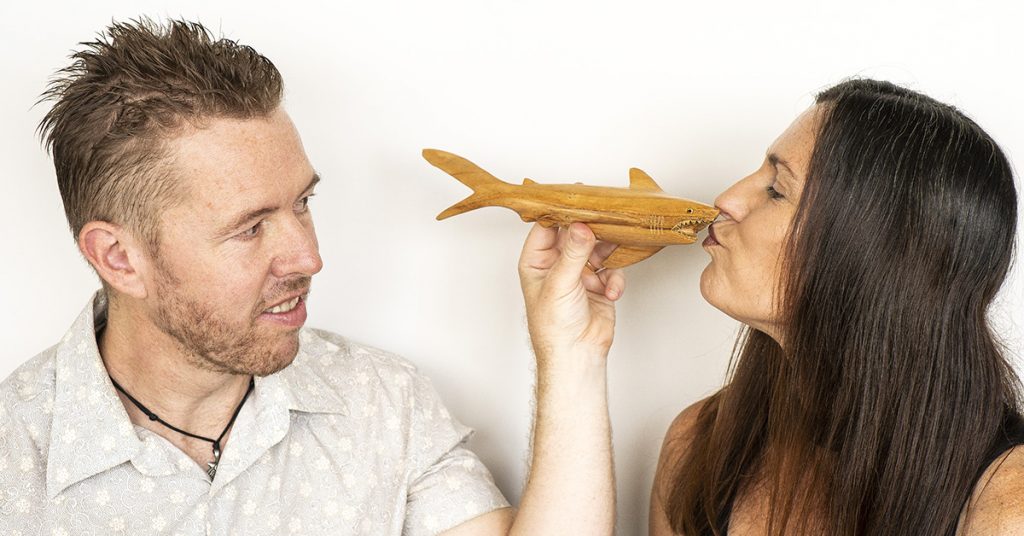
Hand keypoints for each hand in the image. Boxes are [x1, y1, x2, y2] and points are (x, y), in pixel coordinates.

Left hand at [518, 222, 625, 364]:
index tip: (579, 197)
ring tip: (616, 249)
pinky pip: (612, 270)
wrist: (576, 355)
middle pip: (575, 234)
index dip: (561, 212)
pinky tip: (611, 291)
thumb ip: (573, 252)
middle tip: (607, 216)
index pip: (546, 227)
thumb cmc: (554, 326)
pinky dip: (615, 279)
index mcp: (536, 262)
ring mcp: (579, 274)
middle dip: (591, 229)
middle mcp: (557, 265)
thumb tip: (581, 225)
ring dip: (607, 252)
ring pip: (597, 249)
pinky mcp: (599, 285)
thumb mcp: (561, 283)